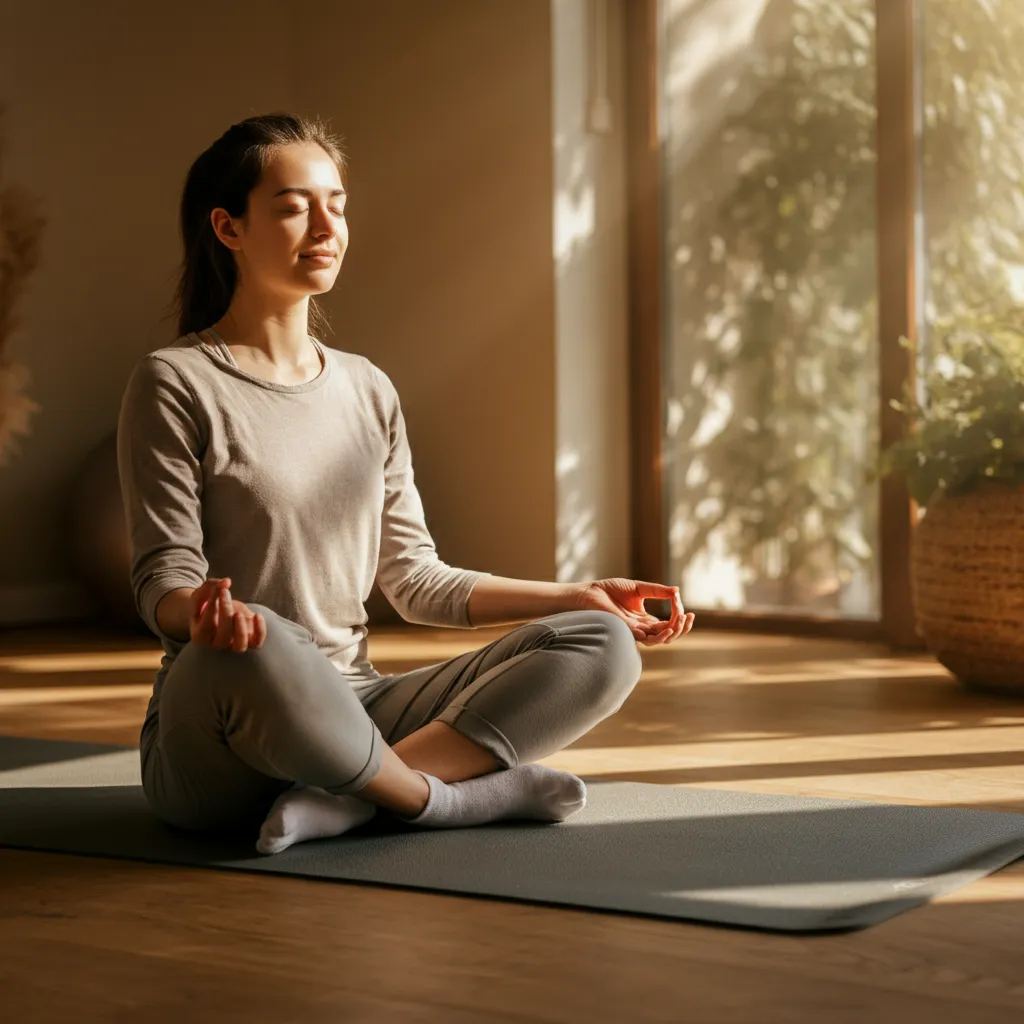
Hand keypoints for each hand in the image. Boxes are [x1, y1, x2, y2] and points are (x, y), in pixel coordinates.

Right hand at [189, 577, 265, 652]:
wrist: (217, 611)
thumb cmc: (207, 602)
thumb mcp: (203, 592)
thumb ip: (212, 586)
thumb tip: (227, 582)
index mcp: (199, 635)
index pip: (207, 625)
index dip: (212, 606)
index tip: (218, 589)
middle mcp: (216, 643)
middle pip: (224, 636)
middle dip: (225, 612)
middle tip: (225, 593)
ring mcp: (233, 644)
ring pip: (240, 646)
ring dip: (241, 629)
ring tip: (238, 613)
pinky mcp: (249, 640)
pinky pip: (257, 642)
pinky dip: (260, 631)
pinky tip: (257, 615)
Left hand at [570, 577, 694, 646]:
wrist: (591, 591)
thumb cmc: (611, 590)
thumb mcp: (640, 588)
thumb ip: (658, 591)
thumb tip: (677, 591)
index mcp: (646, 620)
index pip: (668, 623)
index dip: (678, 615)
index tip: (680, 601)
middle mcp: (642, 628)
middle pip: (668, 635)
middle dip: (682, 627)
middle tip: (688, 616)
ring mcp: (635, 630)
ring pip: (660, 640)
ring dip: (674, 632)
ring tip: (681, 620)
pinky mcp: (627, 630)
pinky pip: (646, 638)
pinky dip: (660, 635)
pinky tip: (668, 627)